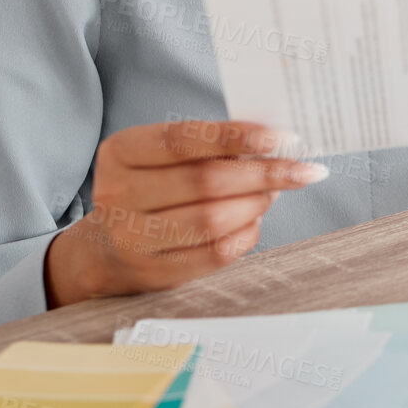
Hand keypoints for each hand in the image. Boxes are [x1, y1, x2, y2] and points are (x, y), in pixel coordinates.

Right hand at [44, 120, 328, 306]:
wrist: (106, 249)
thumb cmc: (152, 189)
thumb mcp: (163, 157)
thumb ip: (209, 146)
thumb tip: (275, 142)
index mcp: (121, 152)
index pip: (185, 139)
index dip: (239, 137)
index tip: (285, 138)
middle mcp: (118, 194)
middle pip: (205, 181)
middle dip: (264, 174)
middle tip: (301, 170)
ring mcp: (131, 238)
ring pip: (213, 219)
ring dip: (258, 204)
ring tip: (275, 192)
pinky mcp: (153, 271)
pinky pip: (216, 253)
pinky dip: (247, 233)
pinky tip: (255, 220)